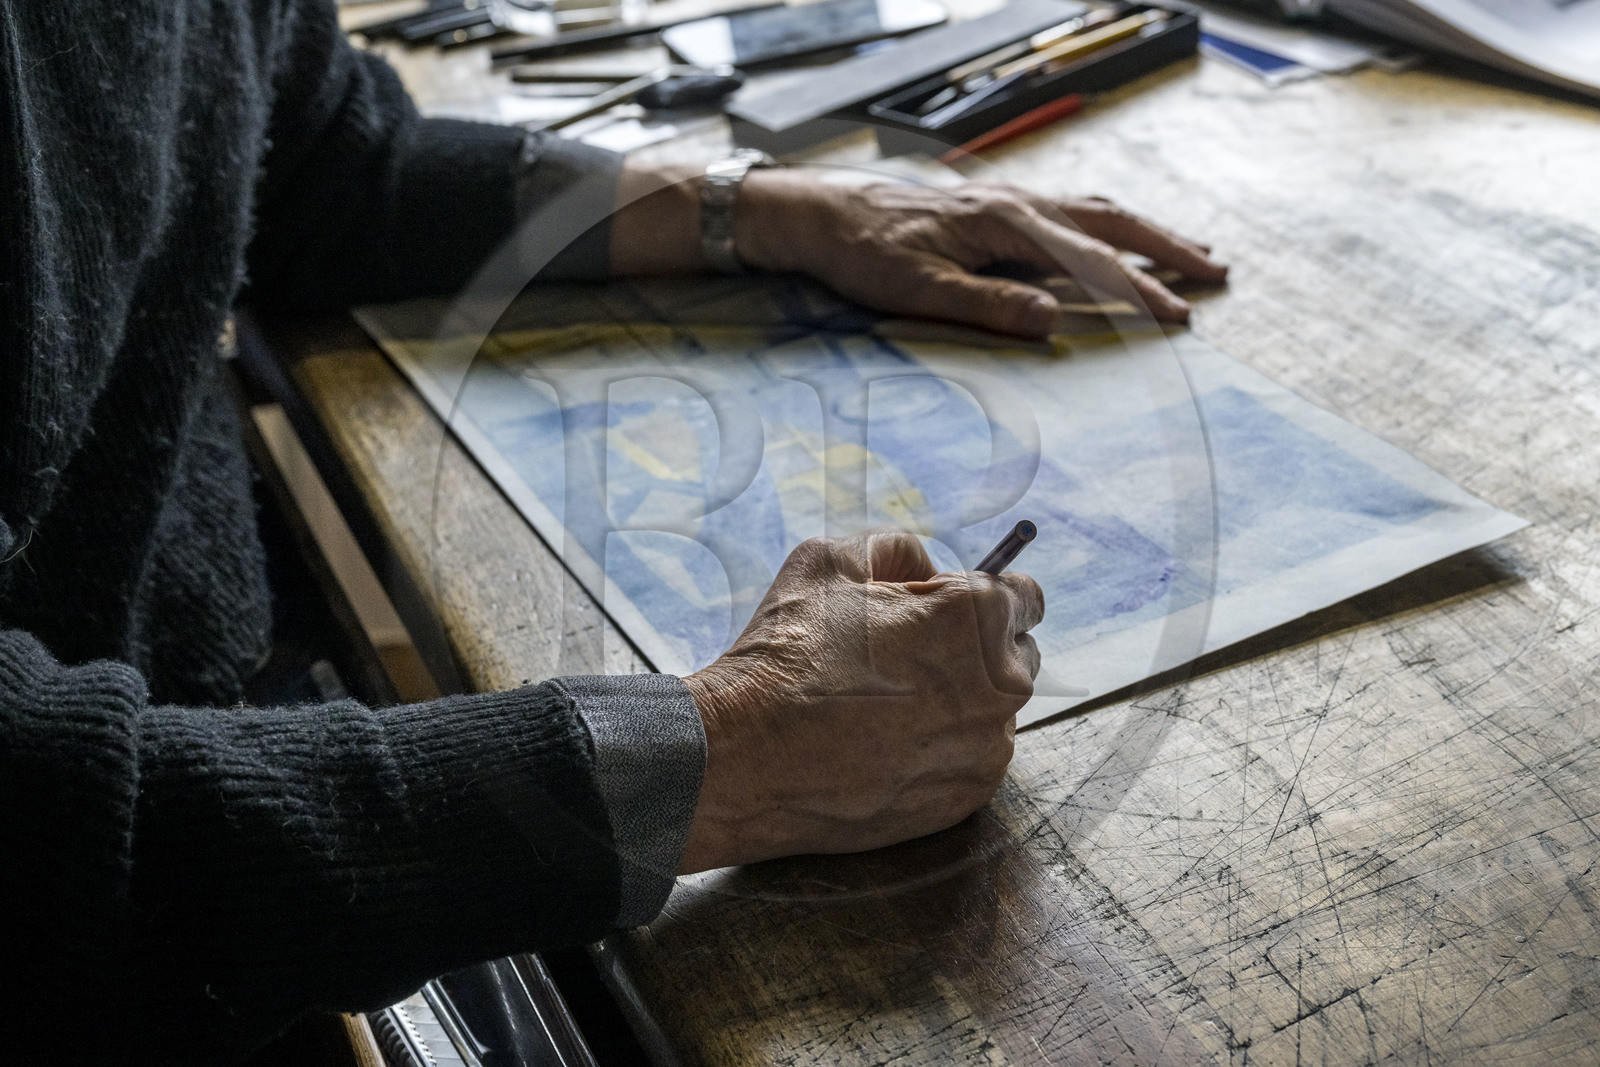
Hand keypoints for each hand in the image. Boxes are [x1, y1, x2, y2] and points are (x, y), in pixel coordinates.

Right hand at [678, 527, 1043, 872]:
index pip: (1027, 596)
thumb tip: (925, 567)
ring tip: (889, 703)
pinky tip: (888, 741)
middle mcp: (1000, 683)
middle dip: (979, 648)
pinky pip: (973, 757)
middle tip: (913, 653)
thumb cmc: (786, 654)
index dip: (989, 595)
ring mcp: (987, 747)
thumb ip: (896, 550)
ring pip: (995, 711)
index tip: (959, 606)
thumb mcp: (830, 560)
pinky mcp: (968, 796)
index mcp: (976, 616)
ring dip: (961, 700)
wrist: (747, 758)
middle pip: (1018, 654)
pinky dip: (944, 747)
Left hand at [735, 175, 1227, 336]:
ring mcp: (1008, 201)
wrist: (822, 214)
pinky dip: (1109, 226)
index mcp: (1005, 222)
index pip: (1088, 258)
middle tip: (1216, 271)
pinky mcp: (996, 209)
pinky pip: (1069, 212)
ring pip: (1094, 210)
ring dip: (1145, 231)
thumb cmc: (865, 253)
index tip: (1177, 315)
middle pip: (1109, 220)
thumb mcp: (919, 291)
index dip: (1137, 288)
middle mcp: (1016, 203)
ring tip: (1190, 251)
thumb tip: (1052, 321)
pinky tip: (1118, 238)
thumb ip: (987, 305)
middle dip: (1166, 247)